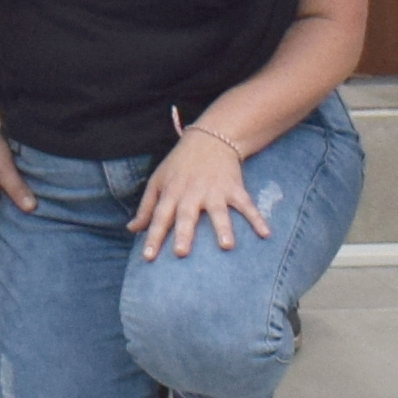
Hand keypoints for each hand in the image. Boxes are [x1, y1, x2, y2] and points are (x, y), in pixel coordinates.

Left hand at [130, 123, 270, 258]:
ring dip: (222, 228)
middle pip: (186, 215)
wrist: (209, 140)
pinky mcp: (234, 188)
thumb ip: (146, 207)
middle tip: (181, 253)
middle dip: (183, 234)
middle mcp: (191, 193)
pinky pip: (246, 204)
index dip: (152, 236)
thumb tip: (132, 230)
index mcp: (171, 193)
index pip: (159, 217)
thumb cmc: (179, 166)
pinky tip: (265, 234)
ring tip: (227, 246)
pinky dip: (257, 218)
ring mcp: (214, 191)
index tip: (148, 257)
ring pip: (218, 211)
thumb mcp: (157, 181)